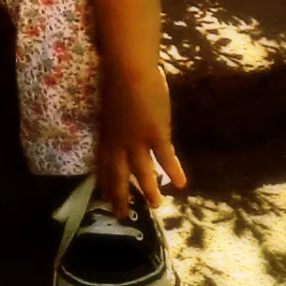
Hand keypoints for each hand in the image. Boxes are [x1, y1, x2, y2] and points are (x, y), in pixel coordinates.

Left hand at [97, 63, 186, 216]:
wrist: (128, 71)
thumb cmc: (117, 82)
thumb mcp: (110, 109)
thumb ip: (115, 125)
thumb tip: (120, 130)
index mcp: (107, 136)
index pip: (104, 166)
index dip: (105, 183)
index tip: (105, 199)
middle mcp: (119, 144)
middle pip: (118, 176)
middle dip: (120, 196)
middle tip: (122, 215)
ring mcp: (137, 141)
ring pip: (143, 173)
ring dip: (149, 191)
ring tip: (155, 206)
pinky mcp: (155, 134)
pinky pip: (165, 157)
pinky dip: (174, 171)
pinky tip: (181, 185)